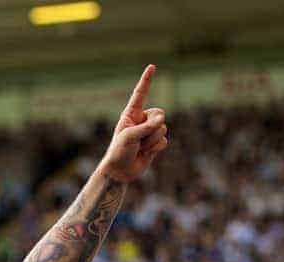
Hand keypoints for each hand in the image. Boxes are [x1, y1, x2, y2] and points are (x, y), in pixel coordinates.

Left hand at [99, 64, 167, 182]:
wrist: (120, 172)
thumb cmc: (119, 152)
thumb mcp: (129, 137)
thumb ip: (146, 127)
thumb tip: (162, 121)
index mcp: (131, 115)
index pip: (140, 94)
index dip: (146, 81)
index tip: (152, 66)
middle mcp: (141, 120)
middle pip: (160, 114)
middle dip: (152, 127)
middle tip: (139, 139)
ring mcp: (149, 131)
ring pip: (163, 129)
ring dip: (152, 140)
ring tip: (140, 148)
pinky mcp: (155, 143)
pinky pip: (164, 141)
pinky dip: (156, 148)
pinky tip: (146, 153)